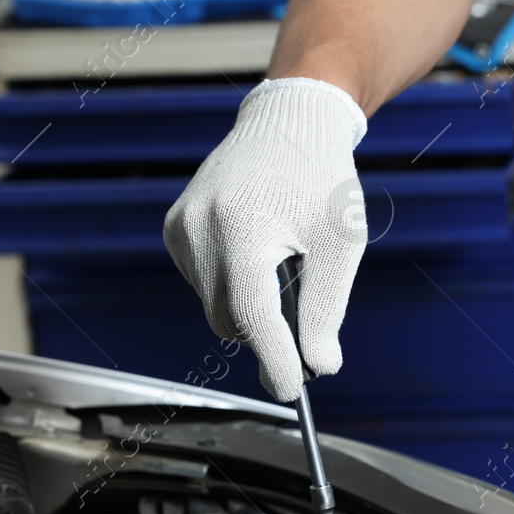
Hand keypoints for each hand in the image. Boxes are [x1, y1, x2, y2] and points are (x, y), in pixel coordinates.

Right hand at [165, 77, 368, 400]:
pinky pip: (205, 285)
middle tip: (308, 335)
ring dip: (252, 309)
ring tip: (285, 267)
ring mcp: (181, 227)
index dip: (274, 359)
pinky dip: (234, 287)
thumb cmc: (322, 179)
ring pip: (216, 306)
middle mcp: (199, 225)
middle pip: (231, 319)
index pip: (252, 314)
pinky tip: (259, 255)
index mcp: (242, 225)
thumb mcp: (339, 245)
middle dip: (268, 335)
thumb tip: (319, 365)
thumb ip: (326, 308)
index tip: (292, 391)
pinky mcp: (175, 229)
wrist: (289, 122)